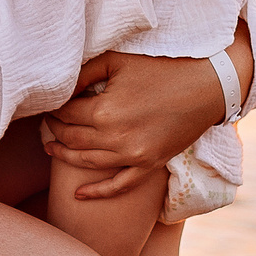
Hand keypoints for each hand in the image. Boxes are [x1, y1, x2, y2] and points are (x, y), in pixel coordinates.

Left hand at [44, 25, 252, 198]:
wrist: (208, 84)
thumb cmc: (162, 66)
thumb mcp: (117, 60)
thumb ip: (83, 74)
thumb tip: (58, 88)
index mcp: (105, 110)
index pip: (65, 114)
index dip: (52, 109)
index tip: (48, 103)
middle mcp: (116, 138)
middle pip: (71, 139)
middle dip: (54, 130)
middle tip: (46, 122)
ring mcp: (134, 156)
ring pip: (87, 162)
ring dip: (64, 156)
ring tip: (50, 148)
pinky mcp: (149, 165)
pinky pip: (119, 186)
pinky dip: (97, 193)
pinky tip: (78, 195)